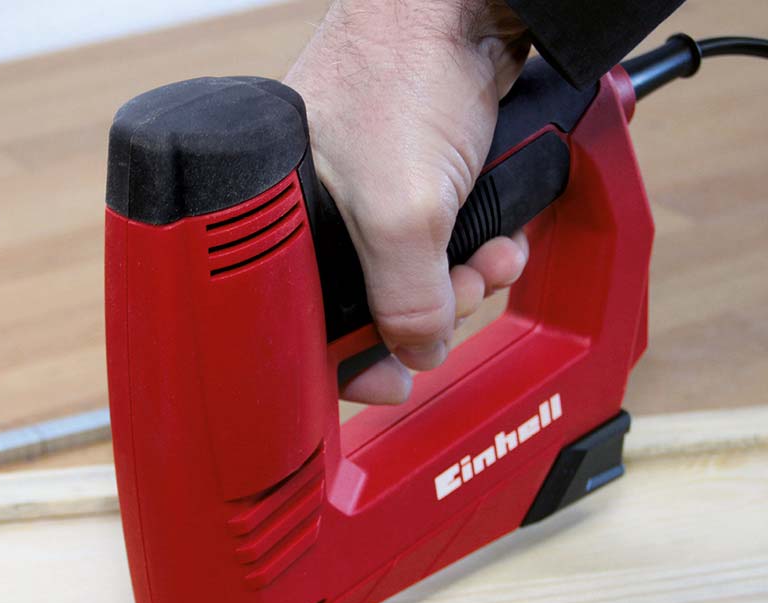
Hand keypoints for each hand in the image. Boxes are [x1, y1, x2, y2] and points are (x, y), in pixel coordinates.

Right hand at [286, 0, 529, 403]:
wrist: (458, 3)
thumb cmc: (404, 72)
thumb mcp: (403, 212)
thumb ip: (408, 302)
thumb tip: (418, 351)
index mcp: (287, 224)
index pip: (309, 324)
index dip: (353, 361)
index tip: (391, 382)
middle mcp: (324, 216)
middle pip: (375, 307)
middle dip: (435, 311)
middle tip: (464, 292)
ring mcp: (369, 199)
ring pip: (417, 278)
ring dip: (466, 281)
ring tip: (493, 257)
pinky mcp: (411, 182)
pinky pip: (442, 244)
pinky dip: (474, 250)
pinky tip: (497, 236)